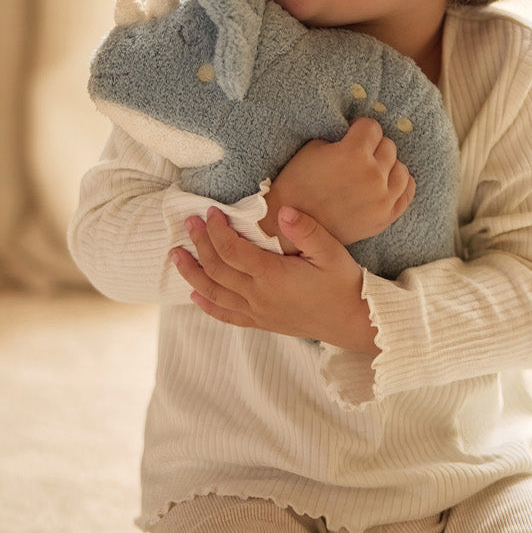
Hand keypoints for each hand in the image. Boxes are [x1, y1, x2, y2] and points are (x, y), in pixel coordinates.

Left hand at [172, 207, 379, 353]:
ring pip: (214, 293)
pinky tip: (194, 295)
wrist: (355, 322)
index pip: (232, 250)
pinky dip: (207, 305)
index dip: (217, 230)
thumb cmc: (345, 284)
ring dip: (192, 273)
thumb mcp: (331, 252)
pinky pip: (227, 316)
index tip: (209, 211)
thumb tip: (283, 210)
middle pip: (217, 269)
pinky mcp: (262, 323)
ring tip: (176, 255)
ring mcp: (258, 312)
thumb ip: (307, 230)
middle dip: (199, 244)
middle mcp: (259, 297)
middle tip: (188, 223)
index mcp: (273, 277)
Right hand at [262, 118, 415, 245]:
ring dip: (387, 165)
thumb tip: (357, 134)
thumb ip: (342, 138)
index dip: (358, 128)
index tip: (351, 134)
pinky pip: (406, 191)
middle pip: (388, 146)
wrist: (294, 223)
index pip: (372, 127)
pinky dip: (399, 183)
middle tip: (358, 154)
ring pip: (400, 168)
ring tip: (370, 170)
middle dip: (372, 146)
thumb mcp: (314, 147)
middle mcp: (373, 174)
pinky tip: (386, 182)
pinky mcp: (385, 217)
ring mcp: (383, 198)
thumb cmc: (298, 182)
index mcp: (354, 153)